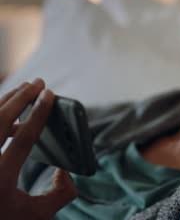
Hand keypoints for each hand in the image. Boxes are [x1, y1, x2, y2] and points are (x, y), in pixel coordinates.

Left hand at [0, 79, 76, 219]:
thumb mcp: (37, 215)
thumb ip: (60, 193)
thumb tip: (63, 170)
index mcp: (0, 179)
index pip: (22, 138)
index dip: (39, 114)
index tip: (49, 94)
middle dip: (20, 98)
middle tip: (38, 83)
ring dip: (5, 102)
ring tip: (24, 90)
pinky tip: (6, 111)